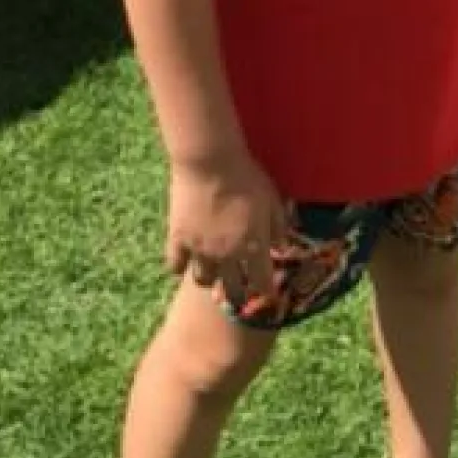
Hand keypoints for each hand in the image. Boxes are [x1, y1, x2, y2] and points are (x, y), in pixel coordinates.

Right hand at [165, 149, 284, 310]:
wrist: (210, 161)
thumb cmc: (247, 176)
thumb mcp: (272, 200)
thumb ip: (279, 227)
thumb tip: (282, 247)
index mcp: (254, 247)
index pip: (263, 283)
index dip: (265, 293)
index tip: (266, 296)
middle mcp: (228, 255)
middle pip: (233, 289)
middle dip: (238, 294)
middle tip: (238, 291)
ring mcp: (201, 250)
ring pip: (204, 280)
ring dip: (211, 280)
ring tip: (213, 273)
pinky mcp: (178, 239)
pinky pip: (176, 266)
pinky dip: (181, 266)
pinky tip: (185, 260)